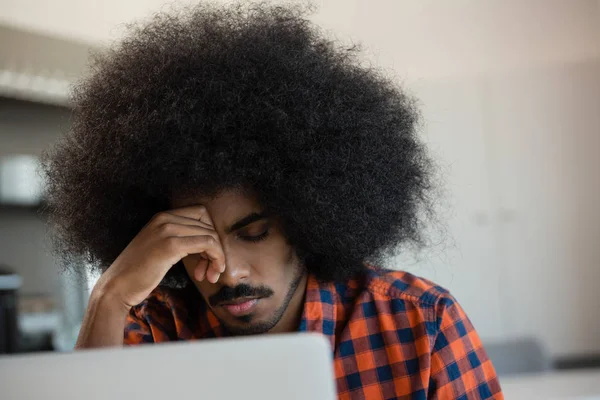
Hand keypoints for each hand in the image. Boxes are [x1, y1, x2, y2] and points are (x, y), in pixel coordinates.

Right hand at [94, 205, 225, 307]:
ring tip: (211, 275)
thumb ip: (179, 239)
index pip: (201, 214)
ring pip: (210, 235)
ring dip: (217, 256)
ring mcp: (167, 229)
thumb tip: (208, 243)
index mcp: (162, 216)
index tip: (208, 256)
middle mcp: (165, 218)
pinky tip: (208, 274)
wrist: (117, 287)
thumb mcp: (159, 248)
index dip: (210, 234)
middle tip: (212, 270)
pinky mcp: (170, 245)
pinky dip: (216, 258)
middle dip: (216, 248)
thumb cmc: (139, 273)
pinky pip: (207, 244)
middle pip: (208, 225)